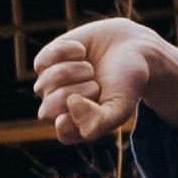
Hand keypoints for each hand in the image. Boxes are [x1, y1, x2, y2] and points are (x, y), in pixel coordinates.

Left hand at [27, 17, 177, 146]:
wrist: (135, 48)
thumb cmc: (130, 81)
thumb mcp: (120, 109)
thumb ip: (96, 125)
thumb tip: (65, 113)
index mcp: (74, 124)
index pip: (62, 130)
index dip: (78, 113)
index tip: (97, 98)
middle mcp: (60, 106)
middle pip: (49, 106)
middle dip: (77, 90)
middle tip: (96, 81)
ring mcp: (52, 82)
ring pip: (44, 83)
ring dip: (71, 71)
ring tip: (90, 66)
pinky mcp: (50, 58)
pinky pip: (41, 60)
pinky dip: (63, 52)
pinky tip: (80, 50)